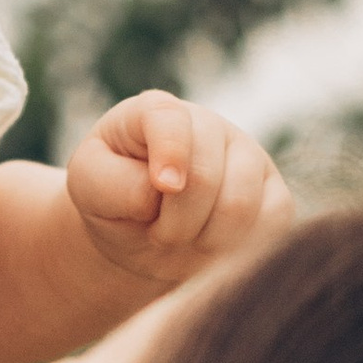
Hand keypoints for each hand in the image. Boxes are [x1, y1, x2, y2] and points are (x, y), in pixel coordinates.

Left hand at [66, 89, 294, 297]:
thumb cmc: (113, 201)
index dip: (171, 153)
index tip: (163, 187)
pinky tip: (214, 248)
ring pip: (241, 205)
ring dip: (204, 241)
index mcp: (156, 113)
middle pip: (206, 176)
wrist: (144, 233)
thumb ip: (110, 183)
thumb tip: (157, 190)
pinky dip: (238, 249)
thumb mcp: (88, 188)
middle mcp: (209, 126)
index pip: (170, 120)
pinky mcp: (274, 193)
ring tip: (185, 241)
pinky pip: (272, 223)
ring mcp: (247, 156)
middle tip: (158, 234)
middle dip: (175, 222)